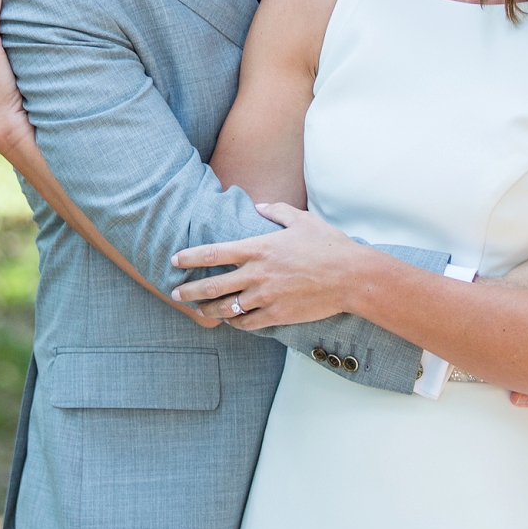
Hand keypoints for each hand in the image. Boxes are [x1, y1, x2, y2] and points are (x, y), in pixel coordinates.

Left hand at [168, 202, 362, 328]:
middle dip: (188, 291)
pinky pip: (248, 323)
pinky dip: (235, 323)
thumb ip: (277, 211)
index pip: (213, 253)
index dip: (190, 258)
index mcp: (258, 248)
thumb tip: (259, 205)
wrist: (351, 276)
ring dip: (208, 310)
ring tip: (198, 311)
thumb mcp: (302, 220)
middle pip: (211, 286)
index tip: (175, 260)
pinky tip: (230, 321)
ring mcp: (266, 296)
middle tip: (175, 293)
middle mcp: (257, 273)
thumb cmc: (328, 245)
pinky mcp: (278, 314)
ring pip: (226, 308)